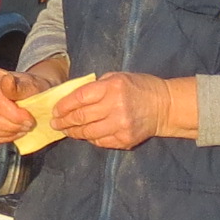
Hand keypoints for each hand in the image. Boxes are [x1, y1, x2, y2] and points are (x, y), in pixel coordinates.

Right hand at [0, 63, 47, 145]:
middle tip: (28, 125)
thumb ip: (19, 87)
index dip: (14, 114)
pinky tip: (15, 132)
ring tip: (23, 128)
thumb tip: (7, 81)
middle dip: (11, 125)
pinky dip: (3, 138)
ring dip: (7, 133)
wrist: (35, 95)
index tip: (30, 118)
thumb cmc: (32, 89)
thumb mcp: (32, 86)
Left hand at [52, 70, 191, 150]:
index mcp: (112, 88)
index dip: (64, 106)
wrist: (165, 106)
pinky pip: (100, 142)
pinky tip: (85, 135)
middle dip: (64, 122)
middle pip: (81, 117)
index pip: (80, 98)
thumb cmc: (140, 87)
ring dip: (74, 132)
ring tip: (66, 130)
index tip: (55, 111)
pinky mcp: (125, 140)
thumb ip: (97, 86)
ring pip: (88, 133)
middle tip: (55, 124)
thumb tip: (73, 98)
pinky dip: (90, 138)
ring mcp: (120, 126)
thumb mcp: (118, 77)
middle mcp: (115, 107)